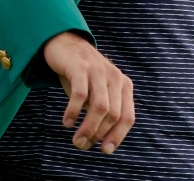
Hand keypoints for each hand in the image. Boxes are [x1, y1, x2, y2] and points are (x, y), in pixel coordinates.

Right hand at [43, 31, 134, 154]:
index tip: (105, 151)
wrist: (66, 43)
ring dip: (88, 128)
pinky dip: (73, 112)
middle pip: (113, 115)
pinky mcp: (81, 67)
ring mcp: (99, 71)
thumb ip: (102, 112)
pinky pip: (80, 95)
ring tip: (76, 139)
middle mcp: (115, 78)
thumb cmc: (82, 75)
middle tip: (81, 145)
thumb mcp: (97, 92)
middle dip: (98, 135)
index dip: (118, 136)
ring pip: (100, 107)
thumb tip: (96, 141)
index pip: (127, 117)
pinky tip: (67, 122)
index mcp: (124, 86)